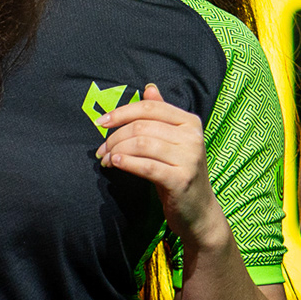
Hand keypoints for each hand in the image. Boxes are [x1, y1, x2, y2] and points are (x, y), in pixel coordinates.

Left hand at [95, 84, 227, 245]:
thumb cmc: (179, 173)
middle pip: (142, 126)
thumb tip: (149, 87)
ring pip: (142, 144)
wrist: (199, 212)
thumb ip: (161, 114)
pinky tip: (117, 163)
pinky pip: (146, 166)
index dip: (121, 113)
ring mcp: (189, 159)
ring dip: (117, 150)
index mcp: (190, 122)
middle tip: (101, 150)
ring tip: (107, 160)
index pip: (149, 108)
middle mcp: (193, 137)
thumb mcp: (172, 142)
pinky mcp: (181, 180)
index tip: (101, 123)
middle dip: (115, 137)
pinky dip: (127, 163)